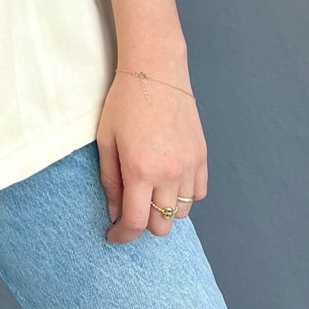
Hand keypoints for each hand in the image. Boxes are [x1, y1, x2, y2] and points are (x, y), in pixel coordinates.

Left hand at [96, 69, 207, 243]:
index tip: (113, 236)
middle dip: (143, 225)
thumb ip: (109, 180)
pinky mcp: (202, 157)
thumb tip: (114, 213)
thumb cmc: (124, 102)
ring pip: (181, 213)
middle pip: (161, 226)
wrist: (156, 71)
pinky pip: (197, 194)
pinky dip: (183, 196)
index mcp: (139, 170)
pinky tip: (168, 181)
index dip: (122, 236)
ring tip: (149, 193)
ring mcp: (189, 166)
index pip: (135, 223)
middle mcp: (168, 173)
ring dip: (163, 210)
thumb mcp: (106, 140)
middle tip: (130, 210)